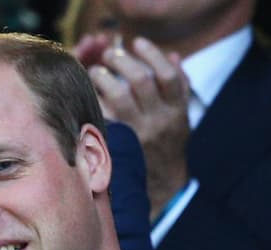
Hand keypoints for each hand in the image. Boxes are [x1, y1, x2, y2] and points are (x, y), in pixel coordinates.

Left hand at [84, 35, 190, 215]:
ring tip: (96, 71)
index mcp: (177, 112)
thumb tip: (173, 57)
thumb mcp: (181, 116)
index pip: (168, 76)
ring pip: (120, 97)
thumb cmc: (168, 145)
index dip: (152, 54)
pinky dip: (95, 102)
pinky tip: (89, 95)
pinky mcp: (118, 147)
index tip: (137, 42)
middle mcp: (158, 122)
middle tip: (110, 54)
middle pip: (141, 81)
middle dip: (122, 61)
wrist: (162, 187)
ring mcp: (137, 135)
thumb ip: (179, 87)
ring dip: (105, 78)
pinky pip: (103, 118)